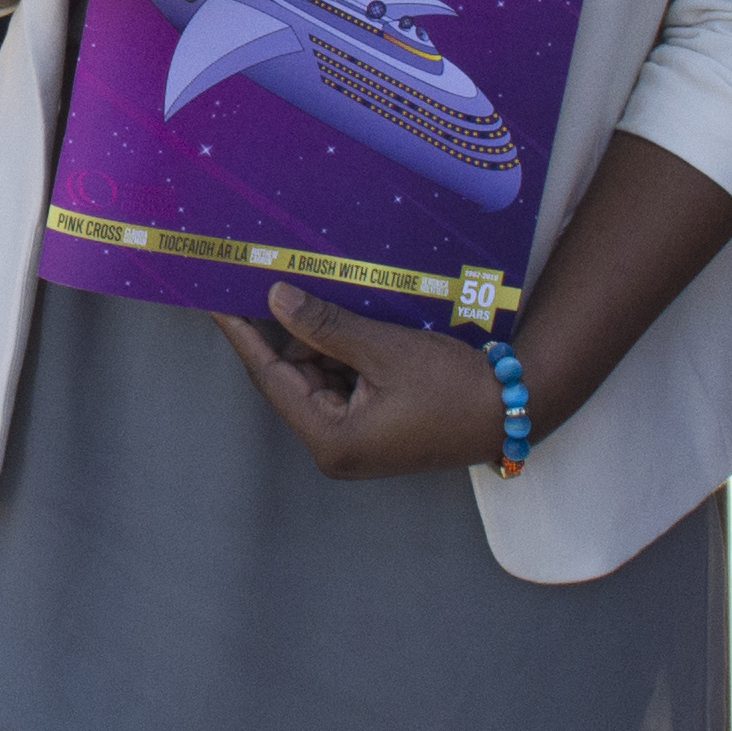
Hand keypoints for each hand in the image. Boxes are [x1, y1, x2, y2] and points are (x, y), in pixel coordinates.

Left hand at [223, 287, 514, 478]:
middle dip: (301, 333)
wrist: (514, 408)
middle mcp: (336, 447)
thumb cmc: (453, 387)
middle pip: (295, 376)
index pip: (270, 378)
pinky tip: (365, 327)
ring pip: (320, 375)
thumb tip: (276, 299)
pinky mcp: (373, 428)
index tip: (217, 302)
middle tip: (298, 283)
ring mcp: (355, 439)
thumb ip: (325, 326)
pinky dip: (349, 353)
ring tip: (352, 309)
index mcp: (331, 440)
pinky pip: (344, 381)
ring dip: (330, 341)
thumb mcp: (383, 350)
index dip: (244, 335)